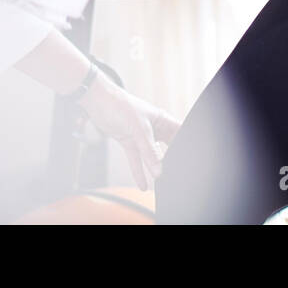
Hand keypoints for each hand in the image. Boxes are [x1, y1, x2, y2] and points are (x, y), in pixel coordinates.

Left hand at [77, 74, 180, 190]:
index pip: (179, 133)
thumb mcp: (139, 129)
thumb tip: (159, 171)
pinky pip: (137, 160)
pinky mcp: (129, 142)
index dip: (185, 144)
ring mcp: (141, 136)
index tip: (188, 160)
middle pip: (168, 146)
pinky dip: (139, 172)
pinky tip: (143, 184)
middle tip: (176, 173)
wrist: (98, 102)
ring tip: (161, 183)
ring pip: (151, 155)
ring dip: (154, 168)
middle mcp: (154, 128)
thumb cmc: (121, 106)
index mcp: (162, 119)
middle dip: (172, 159)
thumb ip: (149, 151)